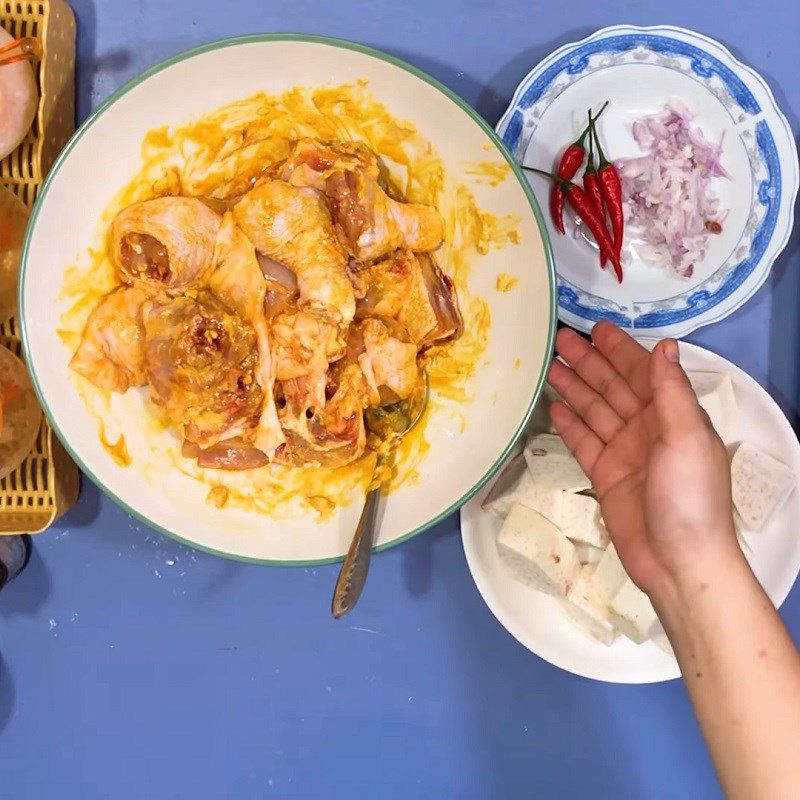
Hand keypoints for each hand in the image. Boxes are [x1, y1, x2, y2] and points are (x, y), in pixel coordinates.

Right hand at [547, 322, 740, 597]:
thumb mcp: (686, 437)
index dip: (620, 350)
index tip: (596, 329)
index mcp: (672, 416)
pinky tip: (553, 406)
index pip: (642, 373)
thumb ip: (671, 391)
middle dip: (588, 363)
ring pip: (594, 411)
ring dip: (573, 387)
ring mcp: (624, 452)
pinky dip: (569, 423)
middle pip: (612, 388)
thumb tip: (666, 345)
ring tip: (548, 366)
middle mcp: (648, 429)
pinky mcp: (605, 475)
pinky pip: (584, 442)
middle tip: (559, 340)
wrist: (678, 561)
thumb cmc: (690, 497)